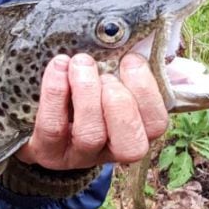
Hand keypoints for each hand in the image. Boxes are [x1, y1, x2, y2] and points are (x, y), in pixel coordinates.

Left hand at [16, 51, 169, 171]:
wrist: (41, 100)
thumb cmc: (90, 82)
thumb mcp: (117, 73)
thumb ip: (141, 66)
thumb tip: (167, 54)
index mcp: (137, 130)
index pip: (156, 125)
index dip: (146, 91)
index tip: (131, 59)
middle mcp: (112, 151)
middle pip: (130, 144)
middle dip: (120, 101)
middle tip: (104, 71)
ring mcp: (78, 155)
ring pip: (90, 135)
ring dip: (87, 93)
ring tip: (81, 63)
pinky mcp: (47, 150)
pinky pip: (52, 127)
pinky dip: (55, 94)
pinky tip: (59, 66)